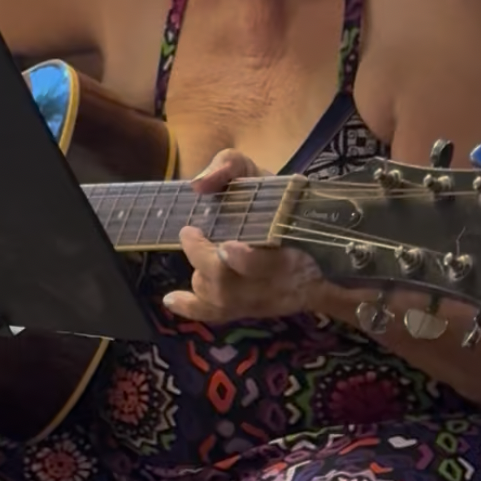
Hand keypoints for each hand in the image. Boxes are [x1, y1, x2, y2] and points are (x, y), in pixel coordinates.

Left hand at [162, 148, 324, 324]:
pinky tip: (171, 299)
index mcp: (289, 243)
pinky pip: (219, 314)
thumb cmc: (274, 196)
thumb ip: (228, 167)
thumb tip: (199, 185)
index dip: (248, 261)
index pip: (268, 265)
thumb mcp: (254, 170)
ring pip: (222, 298)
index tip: (227, 246)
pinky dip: (192, 307)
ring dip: (202, 276)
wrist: (310, 235)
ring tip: (200, 249)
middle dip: (205, 259)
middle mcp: (277, 280)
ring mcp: (262, 298)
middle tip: (192, 232)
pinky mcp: (249, 307)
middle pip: (232, 283)